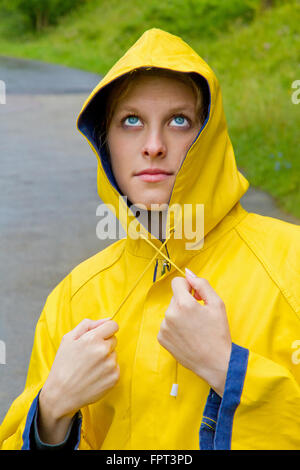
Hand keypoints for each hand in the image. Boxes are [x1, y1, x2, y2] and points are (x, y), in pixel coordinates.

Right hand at [38, 318, 118, 443]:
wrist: (61, 394)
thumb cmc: (63, 364)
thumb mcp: (68, 339)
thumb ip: (88, 325)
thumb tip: (107, 319)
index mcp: (92, 338)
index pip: (113, 325)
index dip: (106, 330)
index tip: (100, 336)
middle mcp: (104, 350)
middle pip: (114, 340)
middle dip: (104, 344)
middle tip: (89, 355)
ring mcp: (110, 365)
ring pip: (114, 354)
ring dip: (106, 358)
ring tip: (90, 367)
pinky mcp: (114, 378)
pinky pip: (116, 368)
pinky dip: (108, 371)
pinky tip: (95, 376)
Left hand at [157, 269, 231, 395]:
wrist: (215, 362)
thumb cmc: (218, 333)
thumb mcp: (217, 304)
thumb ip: (202, 284)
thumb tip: (189, 273)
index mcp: (184, 304)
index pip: (177, 282)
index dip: (188, 286)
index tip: (196, 296)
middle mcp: (170, 314)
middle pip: (175, 297)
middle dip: (186, 302)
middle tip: (199, 315)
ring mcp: (164, 327)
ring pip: (171, 311)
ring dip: (180, 315)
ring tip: (194, 328)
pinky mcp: (162, 338)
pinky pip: (167, 324)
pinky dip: (175, 327)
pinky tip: (187, 336)